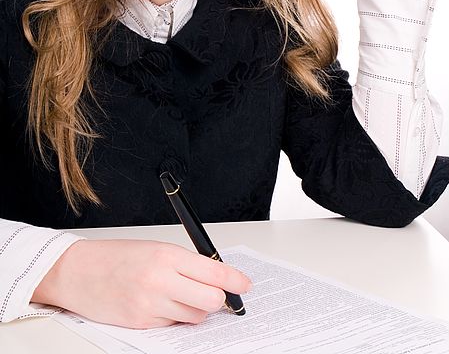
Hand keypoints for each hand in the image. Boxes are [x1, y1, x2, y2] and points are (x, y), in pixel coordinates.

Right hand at [31, 239, 251, 328]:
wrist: (77, 272)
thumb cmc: (117, 257)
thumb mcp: (156, 249)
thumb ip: (186, 263)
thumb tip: (217, 278)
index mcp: (167, 255)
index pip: (214, 273)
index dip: (236, 281)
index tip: (246, 285)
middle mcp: (161, 281)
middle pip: (212, 301)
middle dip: (218, 299)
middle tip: (215, 294)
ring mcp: (150, 305)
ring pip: (195, 316)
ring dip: (195, 309)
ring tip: (179, 294)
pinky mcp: (141, 324)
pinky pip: (173, 325)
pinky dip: (174, 316)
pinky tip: (160, 303)